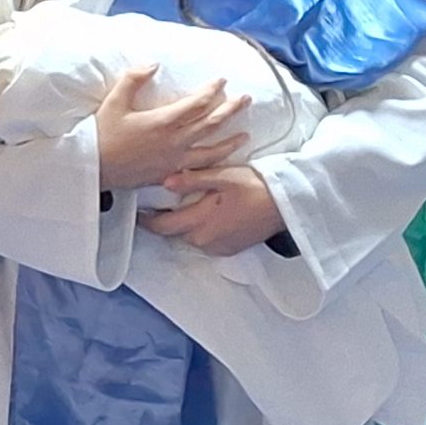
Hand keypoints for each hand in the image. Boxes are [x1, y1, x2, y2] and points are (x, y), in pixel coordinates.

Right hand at [94, 68, 246, 191]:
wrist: (93, 168)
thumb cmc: (102, 134)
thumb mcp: (114, 101)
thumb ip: (134, 79)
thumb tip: (153, 64)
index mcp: (163, 121)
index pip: (197, 103)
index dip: (212, 90)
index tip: (222, 81)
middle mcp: (174, 141)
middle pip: (211, 124)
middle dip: (231, 109)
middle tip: (246, 99)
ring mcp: (174, 160)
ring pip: (211, 150)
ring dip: (230, 142)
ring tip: (245, 135)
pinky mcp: (170, 173)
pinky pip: (199, 168)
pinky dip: (214, 164)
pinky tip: (220, 161)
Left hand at [140, 165, 285, 256]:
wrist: (288, 205)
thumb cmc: (257, 187)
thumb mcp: (223, 176)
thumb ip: (192, 180)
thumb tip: (165, 182)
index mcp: (201, 221)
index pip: (163, 226)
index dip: (146, 220)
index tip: (137, 212)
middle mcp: (207, 239)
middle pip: (175, 232)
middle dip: (164, 220)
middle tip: (157, 204)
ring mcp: (219, 246)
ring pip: (190, 236)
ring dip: (184, 224)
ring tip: (184, 205)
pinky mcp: (230, 248)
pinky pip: (206, 240)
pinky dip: (201, 228)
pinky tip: (207, 213)